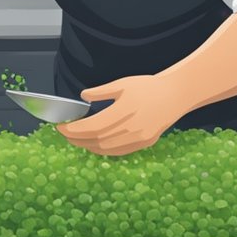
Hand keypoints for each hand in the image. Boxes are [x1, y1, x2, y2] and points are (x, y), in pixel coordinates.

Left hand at [56, 75, 184, 155]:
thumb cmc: (149, 86)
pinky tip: (95, 145)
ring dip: (88, 146)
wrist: (175, 95)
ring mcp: (139, 138)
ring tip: (77, 140)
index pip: (92, 127)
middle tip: (65, 134)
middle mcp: (131, 128)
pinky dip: (104, 151)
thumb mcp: (123, 84)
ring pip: (107, 149)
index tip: (61, 127)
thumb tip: (83, 96)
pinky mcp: (145, 143)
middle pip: (97, 140)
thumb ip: (101, 91)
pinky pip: (119, 152)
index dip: (74, 130)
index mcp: (124, 111)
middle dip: (77, 139)